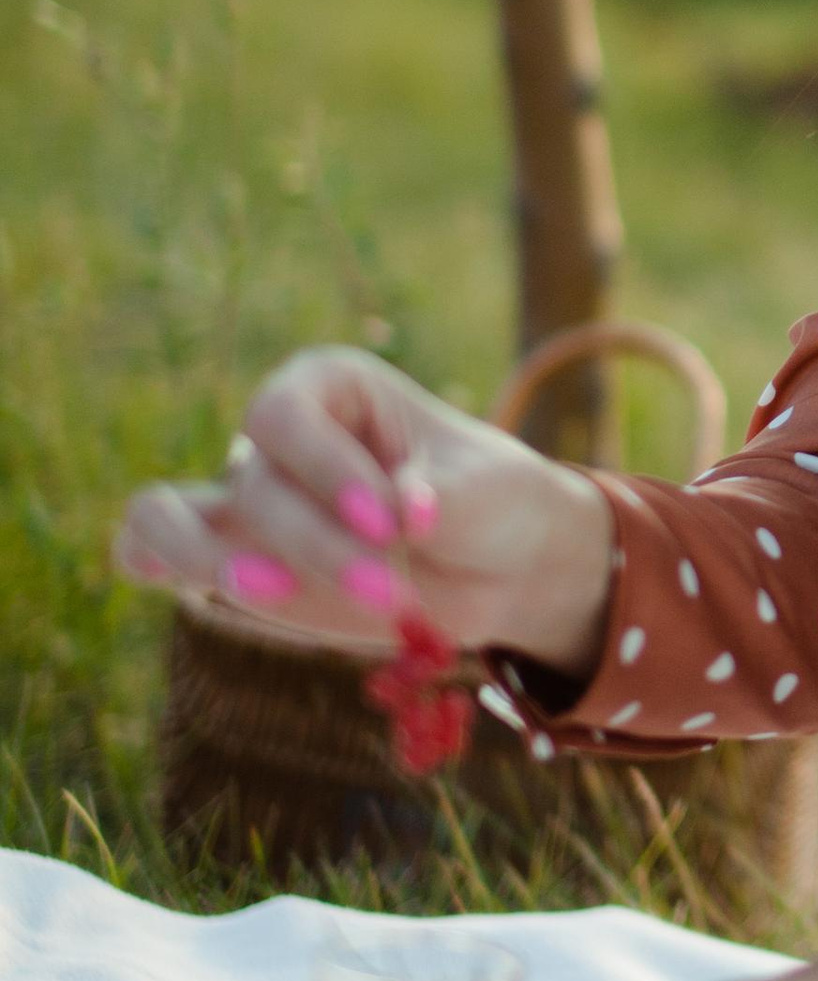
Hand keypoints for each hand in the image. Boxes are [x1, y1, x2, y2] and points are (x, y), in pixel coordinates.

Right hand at [114, 345, 615, 677]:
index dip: (322, 470)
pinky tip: (167, 579)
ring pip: (173, 513)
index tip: (388, 522)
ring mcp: (247, 500)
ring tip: (268, 595)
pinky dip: (151, 559)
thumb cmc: (492, 502)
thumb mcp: (485, 490)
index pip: (281, 414)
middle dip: (316, 546)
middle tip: (393, 594)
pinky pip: (153, 547)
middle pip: (252, 483)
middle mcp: (277, 437)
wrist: (502, 565)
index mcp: (331, 385)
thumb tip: (402, 514)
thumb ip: (439, 496)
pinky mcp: (234, 560)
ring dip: (209, 560)